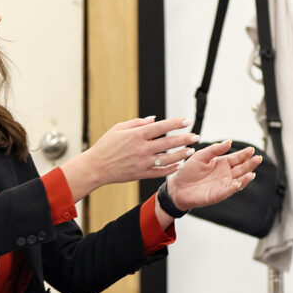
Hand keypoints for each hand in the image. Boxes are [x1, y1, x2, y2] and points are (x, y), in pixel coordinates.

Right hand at [63, 116, 198, 200]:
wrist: (96, 167)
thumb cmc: (106, 146)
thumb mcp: (119, 128)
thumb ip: (138, 122)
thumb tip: (155, 119)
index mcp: (137, 135)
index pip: (162, 126)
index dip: (176, 123)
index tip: (187, 121)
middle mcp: (142, 148)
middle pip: (169, 142)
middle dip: (185, 139)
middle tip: (196, 136)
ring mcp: (143, 162)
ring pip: (168, 158)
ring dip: (182, 154)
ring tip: (191, 150)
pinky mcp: (142, 174)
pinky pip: (161, 172)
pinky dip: (171, 169)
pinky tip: (179, 165)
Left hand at [164, 140, 261, 211]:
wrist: (177, 187)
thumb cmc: (188, 172)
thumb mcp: (201, 155)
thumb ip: (215, 149)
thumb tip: (228, 141)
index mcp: (221, 163)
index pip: (237, 158)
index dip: (244, 154)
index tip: (251, 149)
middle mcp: (225, 174)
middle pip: (241, 168)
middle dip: (250, 164)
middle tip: (258, 158)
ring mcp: (222, 184)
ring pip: (238, 180)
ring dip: (246, 177)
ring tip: (252, 172)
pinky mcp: (217, 194)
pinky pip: (227, 191)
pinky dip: (233, 188)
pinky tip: (238, 183)